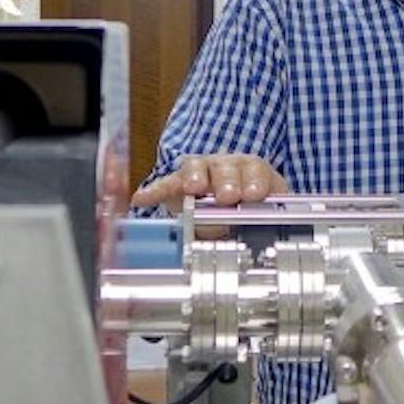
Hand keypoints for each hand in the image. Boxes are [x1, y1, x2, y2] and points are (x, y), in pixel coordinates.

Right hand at [132, 153, 287, 211]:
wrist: (235, 206)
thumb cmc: (251, 208)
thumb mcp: (260, 215)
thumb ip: (255, 222)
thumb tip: (245, 236)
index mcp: (253, 172)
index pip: (255, 171)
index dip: (255, 182)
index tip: (255, 194)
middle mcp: (226, 167)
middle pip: (225, 167)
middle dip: (227, 181)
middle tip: (228, 195)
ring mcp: (201, 172)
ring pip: (197, 167)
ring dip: (196, 177)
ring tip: (193, 187)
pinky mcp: (177, 184)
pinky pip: (165, 185)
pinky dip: (154, 191)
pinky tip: (142, 198)